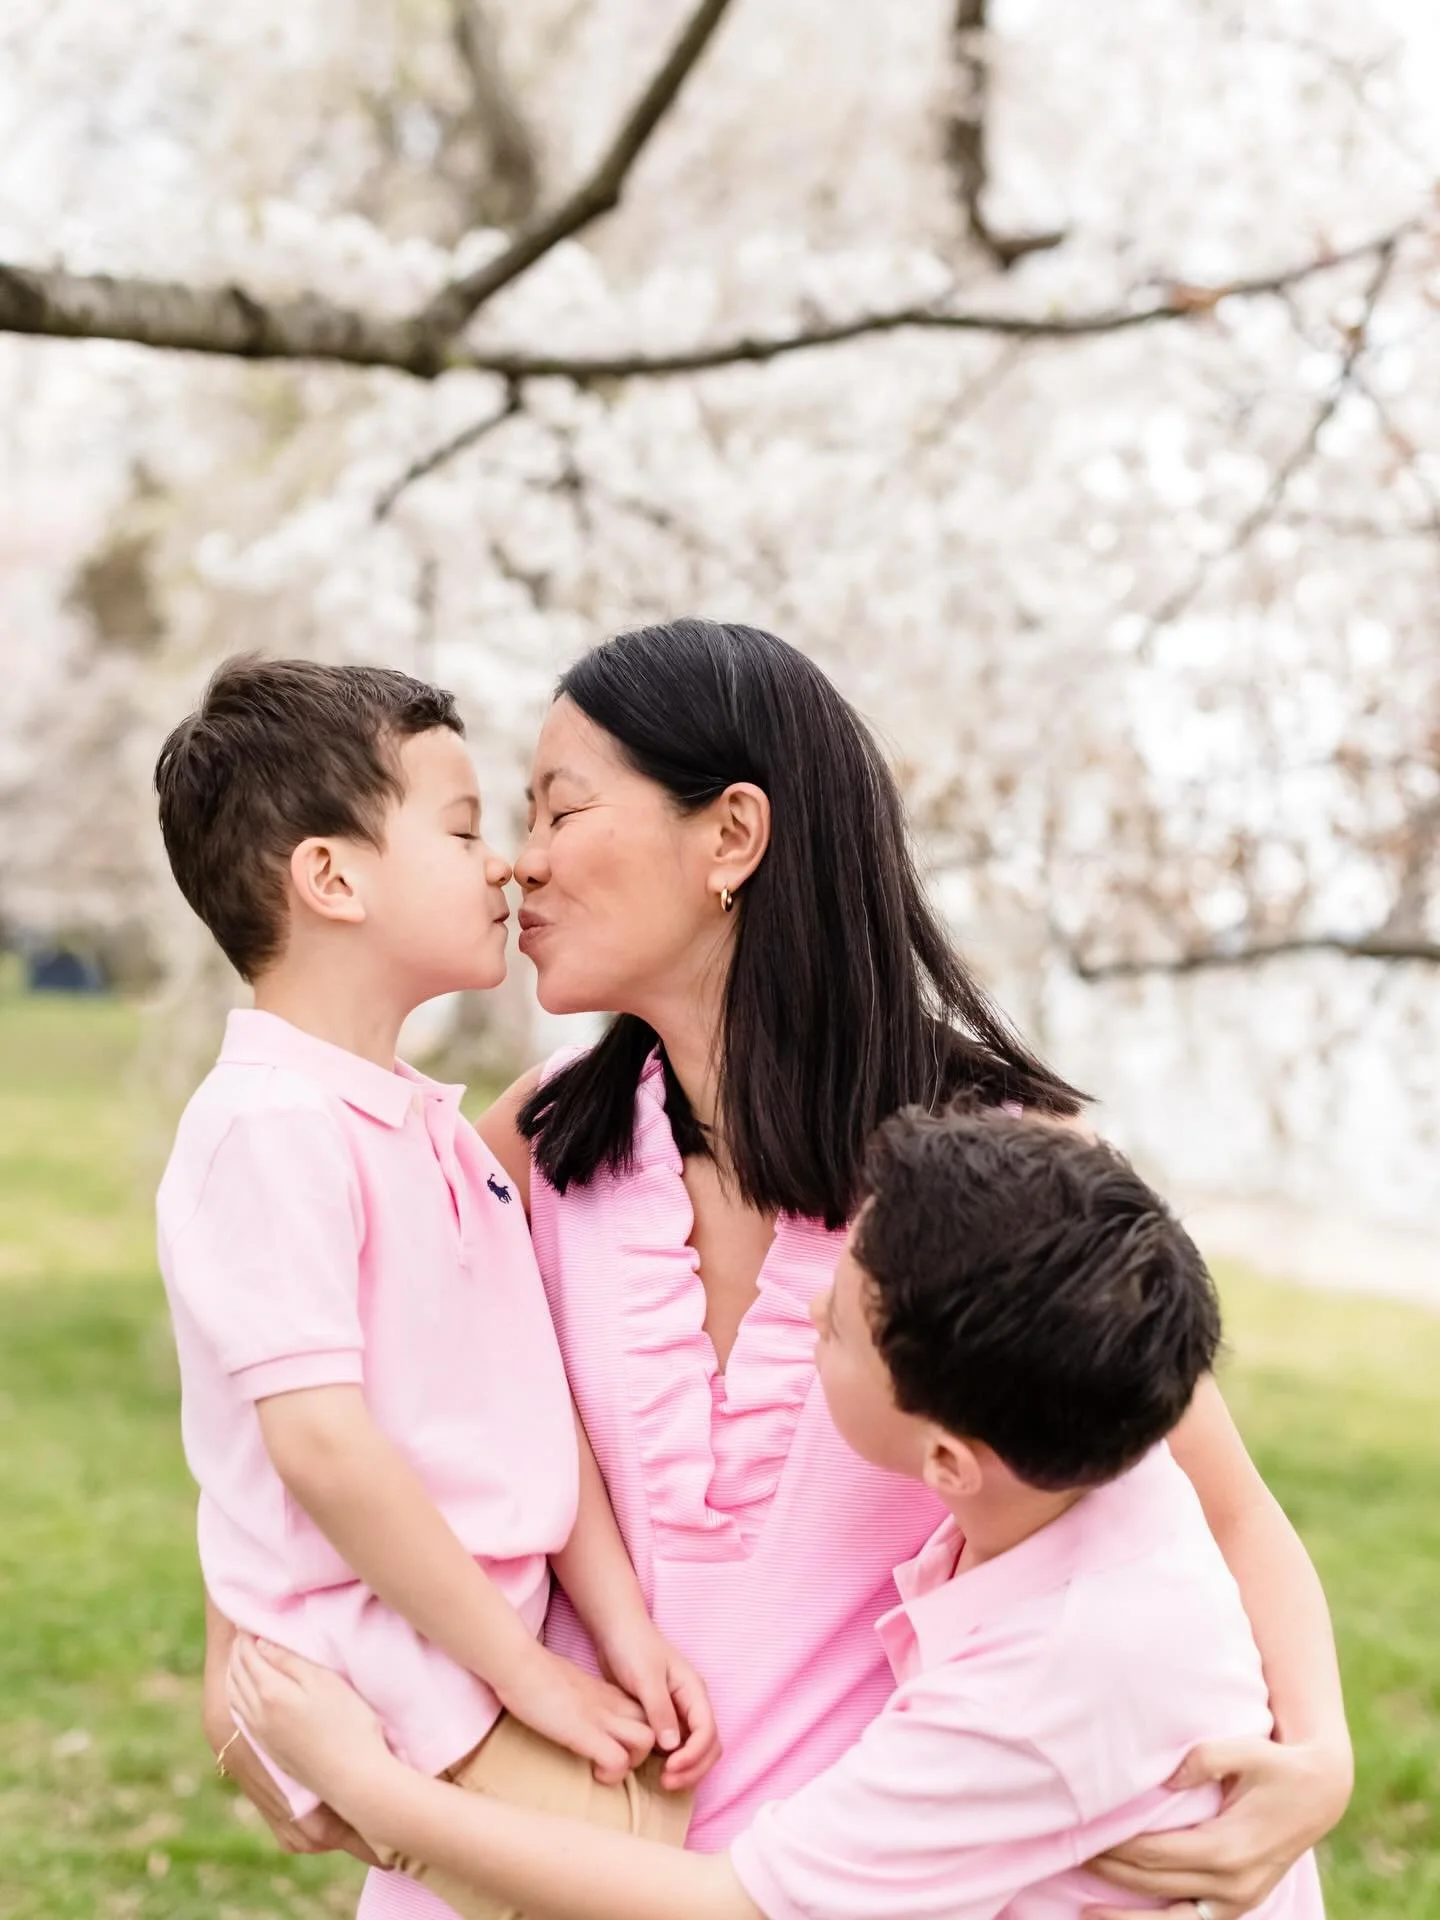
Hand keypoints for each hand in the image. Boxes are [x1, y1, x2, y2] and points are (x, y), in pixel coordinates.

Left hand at [227, 1635, 397, 1817]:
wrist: (353, 1777)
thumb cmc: (346, 1722)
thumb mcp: (323, 1681)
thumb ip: (290, 1661)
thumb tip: (262, 1643)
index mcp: (269, 1692)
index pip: (248, 1655)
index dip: (246, 1633)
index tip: (248, 1616)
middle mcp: (258, 1714)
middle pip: (238, 1674)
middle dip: (237, 1650)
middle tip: (241, 1630)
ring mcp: (262, 1734)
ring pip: (235, 1696)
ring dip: (234, 1672)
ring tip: (240, 1655)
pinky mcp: (270, 1749)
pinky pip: (241, 1714)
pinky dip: (237, 1695)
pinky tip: (244, 1693)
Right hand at [495, 1644, 655, 1786]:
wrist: (520, 1664)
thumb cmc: (534, 1675)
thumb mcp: (569, 1686)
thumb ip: (582, 1699)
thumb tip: (576, 1712)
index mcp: (607, 1693)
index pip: (645, 1711)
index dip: (641, 1732)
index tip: (624, 1747)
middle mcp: (611, 1704)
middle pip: (654, 1724)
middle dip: (644, 1751)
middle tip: (618, 1762)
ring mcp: (601, 1717)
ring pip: (646, 1741)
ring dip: (632, 1763)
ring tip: (607, 1770)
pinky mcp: (585, 1732)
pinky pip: (617, 1759)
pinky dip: (611, 1774)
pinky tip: (593, 1774)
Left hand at [598, 1618, 721, 1792]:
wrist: (615, 1632)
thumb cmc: (632, 1647)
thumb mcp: (645, 1677)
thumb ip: (660, 1710)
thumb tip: (673, 1746)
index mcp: (693, 1691)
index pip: (707, 1731)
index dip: (694, 1755)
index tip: (671, 1768)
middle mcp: (691, 1705)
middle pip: (708, 1746)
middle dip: (694, 1768)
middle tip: (667, 1783)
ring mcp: (679, 1713)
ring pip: (696, 1750)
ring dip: (686, 1770)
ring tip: (662, 1782)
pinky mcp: (662, 1720)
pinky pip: (677, 1748)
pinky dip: (673, 1763)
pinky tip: (655, 1772)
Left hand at [1085, 1734, 1351, 1919]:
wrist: (1322, 1792)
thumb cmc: (1276, 1764)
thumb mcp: (1246, 1749)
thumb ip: (1205, 1758)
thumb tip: (1167, 1776)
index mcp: (1228, 1848)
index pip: (1155, 1854)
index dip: (1116, 1847)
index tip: (1084, 1835)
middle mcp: (1232, 1884)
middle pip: (1155, 1883)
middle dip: (1110, 1871)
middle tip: (1070, 1855)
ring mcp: (1238, 1900)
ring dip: (1128, 1919)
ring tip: (1086, 1913)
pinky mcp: (1241, 1905)